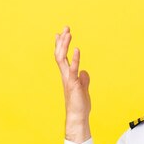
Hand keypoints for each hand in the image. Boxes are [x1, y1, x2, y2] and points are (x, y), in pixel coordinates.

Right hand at [54, 26, 90, 142]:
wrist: (78, 116)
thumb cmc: (80, 104)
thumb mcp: (83, 89)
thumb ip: (84, 80)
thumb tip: (84, 72)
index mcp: (67, 75)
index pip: (62, 57)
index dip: (60, 45)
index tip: (60, 33)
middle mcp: (65, 75)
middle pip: (60, 54)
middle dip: (62, 40)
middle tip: (65, 28)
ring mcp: (68, 79)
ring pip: (62, 58)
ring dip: (64, 45)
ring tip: (68, 33)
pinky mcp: (73, 84)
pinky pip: (73, 69)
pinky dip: (75, 59)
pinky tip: (77, 49)